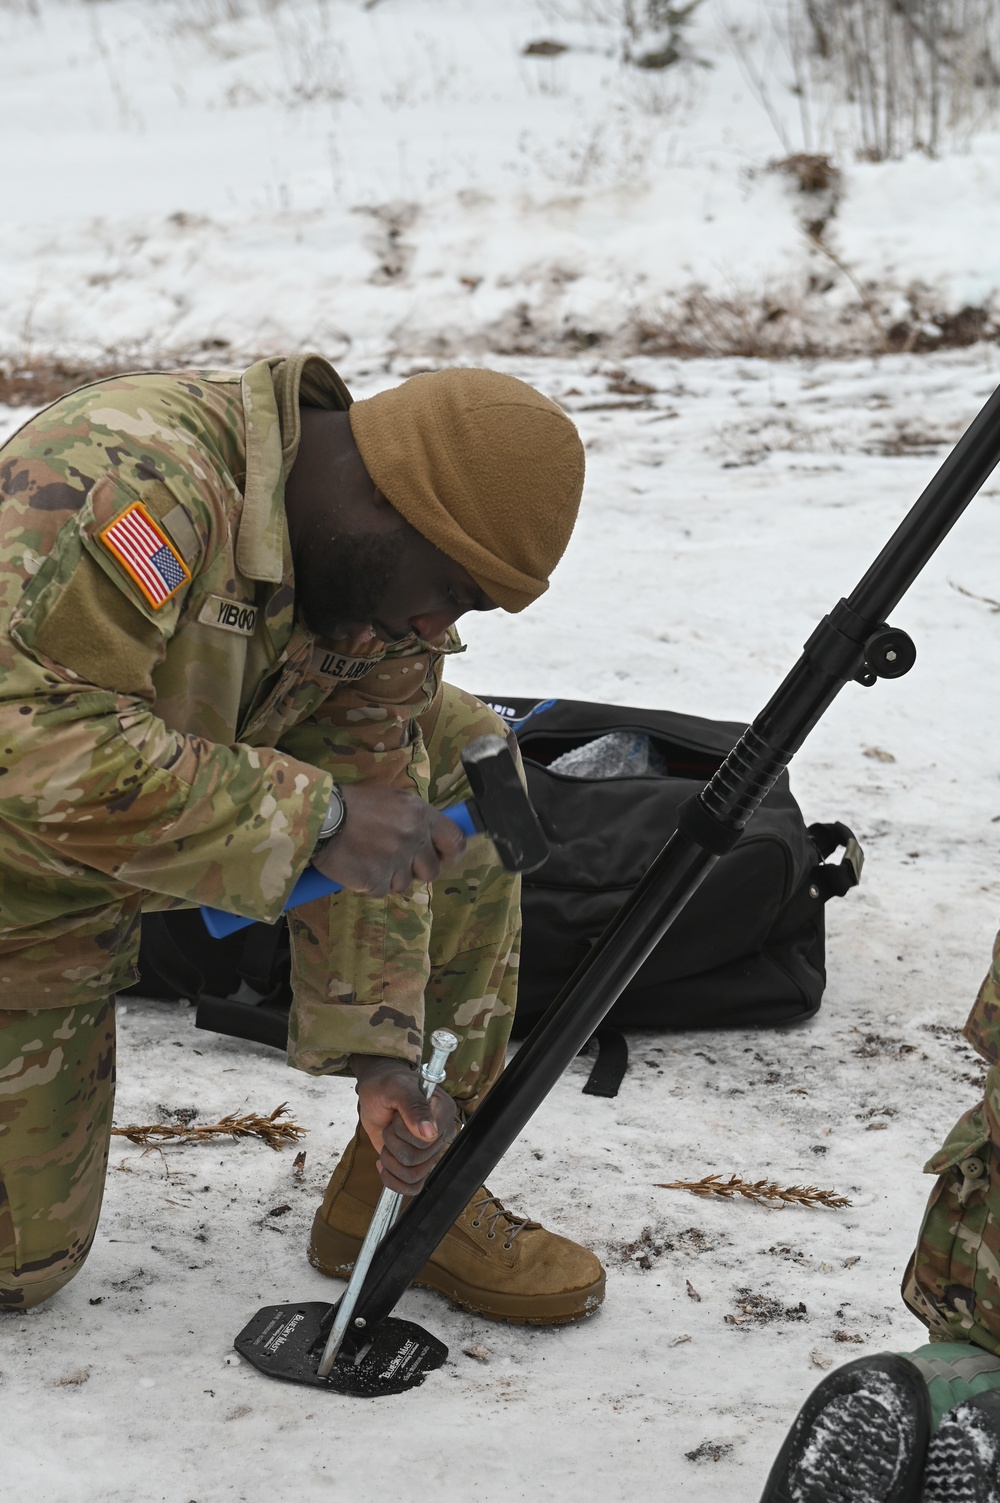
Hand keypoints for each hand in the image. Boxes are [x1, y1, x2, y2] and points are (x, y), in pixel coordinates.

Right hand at [312, 785, 464, 896]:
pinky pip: (381, 891)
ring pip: (405, 884)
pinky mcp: (376, 880)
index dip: (451, 854)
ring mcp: (395, 860)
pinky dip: (370, 884)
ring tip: (369, 858)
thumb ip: (416, 819)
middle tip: (396, 861)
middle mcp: (412, 837)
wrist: (319, 817)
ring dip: (389, 877)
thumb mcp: (393, 800)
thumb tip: (433, 842)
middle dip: (416, 870)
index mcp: (419, 814)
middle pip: (432, 870)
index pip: (455, 841)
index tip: (442, 858)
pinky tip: (358, 866)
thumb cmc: (354, 805)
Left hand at [351, 1054, 456, 1194]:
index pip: (427, 1140)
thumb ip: (413, 1106)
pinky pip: (412, 1187)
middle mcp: (440, 1133)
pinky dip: (393, 1180)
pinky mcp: (417, 1163)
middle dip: (392, 1142)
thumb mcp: (395, 1088)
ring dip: (390, 1160)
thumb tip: (430, 1133)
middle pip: (416, 1159)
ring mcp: (429, 1151)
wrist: (375, 1093)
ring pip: (412, 1175)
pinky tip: (383, 1164)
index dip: (404, 1132)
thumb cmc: (386, 1084)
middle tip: (390, 1124)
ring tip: (387, 1139)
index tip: (397, 1115)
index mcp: (443, 1111)